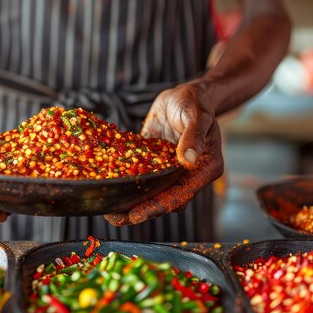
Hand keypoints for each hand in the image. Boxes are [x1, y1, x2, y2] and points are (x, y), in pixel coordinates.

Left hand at [104, 83, 223, 225]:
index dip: (157, 207)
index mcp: (204, 169)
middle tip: (115, 219)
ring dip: (131, 202)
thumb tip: (187, 160)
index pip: (180, 195)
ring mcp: (170, 171)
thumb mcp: (197, 116)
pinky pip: (141, 177)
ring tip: (108, 210)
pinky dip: (127, 184)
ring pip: (151, 192)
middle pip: (164, 200)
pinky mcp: (155, 163)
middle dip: (140, 211)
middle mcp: (188, 175)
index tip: (136, 215)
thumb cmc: (197, 102)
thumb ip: (192, 137)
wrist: (186, 93)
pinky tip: (108, 187)